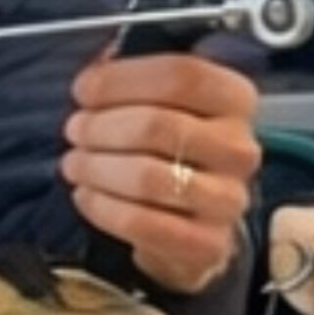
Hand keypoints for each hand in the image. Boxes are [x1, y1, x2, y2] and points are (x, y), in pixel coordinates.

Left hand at [64, 48, 260, 294]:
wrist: (192, 219)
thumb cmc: (171, 150)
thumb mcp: (162, 102)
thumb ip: (134, 78)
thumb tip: (96, 70)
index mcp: (234, 99)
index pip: (182, 75)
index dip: (121, 79)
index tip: (84, 89)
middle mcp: (238, 148)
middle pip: (157, 126)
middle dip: (100, 127)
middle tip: (75, 130)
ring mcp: (227, 199)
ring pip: (147, 177)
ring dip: (97, 168)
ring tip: (76, 164)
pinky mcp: (207, 244)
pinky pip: (143, 224)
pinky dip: (103, 208)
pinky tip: (87, 196)